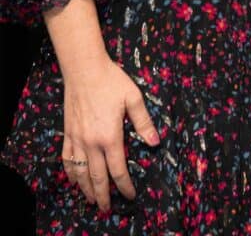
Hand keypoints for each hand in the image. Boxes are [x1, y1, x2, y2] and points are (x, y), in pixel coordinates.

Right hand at [61, 56, 159, 211]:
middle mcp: (91, 142)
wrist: (84, 69)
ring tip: (92, 200)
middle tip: (107, 209)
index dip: (125, 185)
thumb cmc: (111, 81)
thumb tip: (155, 142)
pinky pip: (67, 159)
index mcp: (110, 136)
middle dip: (104, 195)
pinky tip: (75, 179)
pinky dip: (71, 173)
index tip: (130, 195)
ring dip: (86, 189)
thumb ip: (144, 122)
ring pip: (80, 173)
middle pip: (98, 177)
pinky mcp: (68, 133)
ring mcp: (77, 139)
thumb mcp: (133, 98)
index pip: (118, 169)